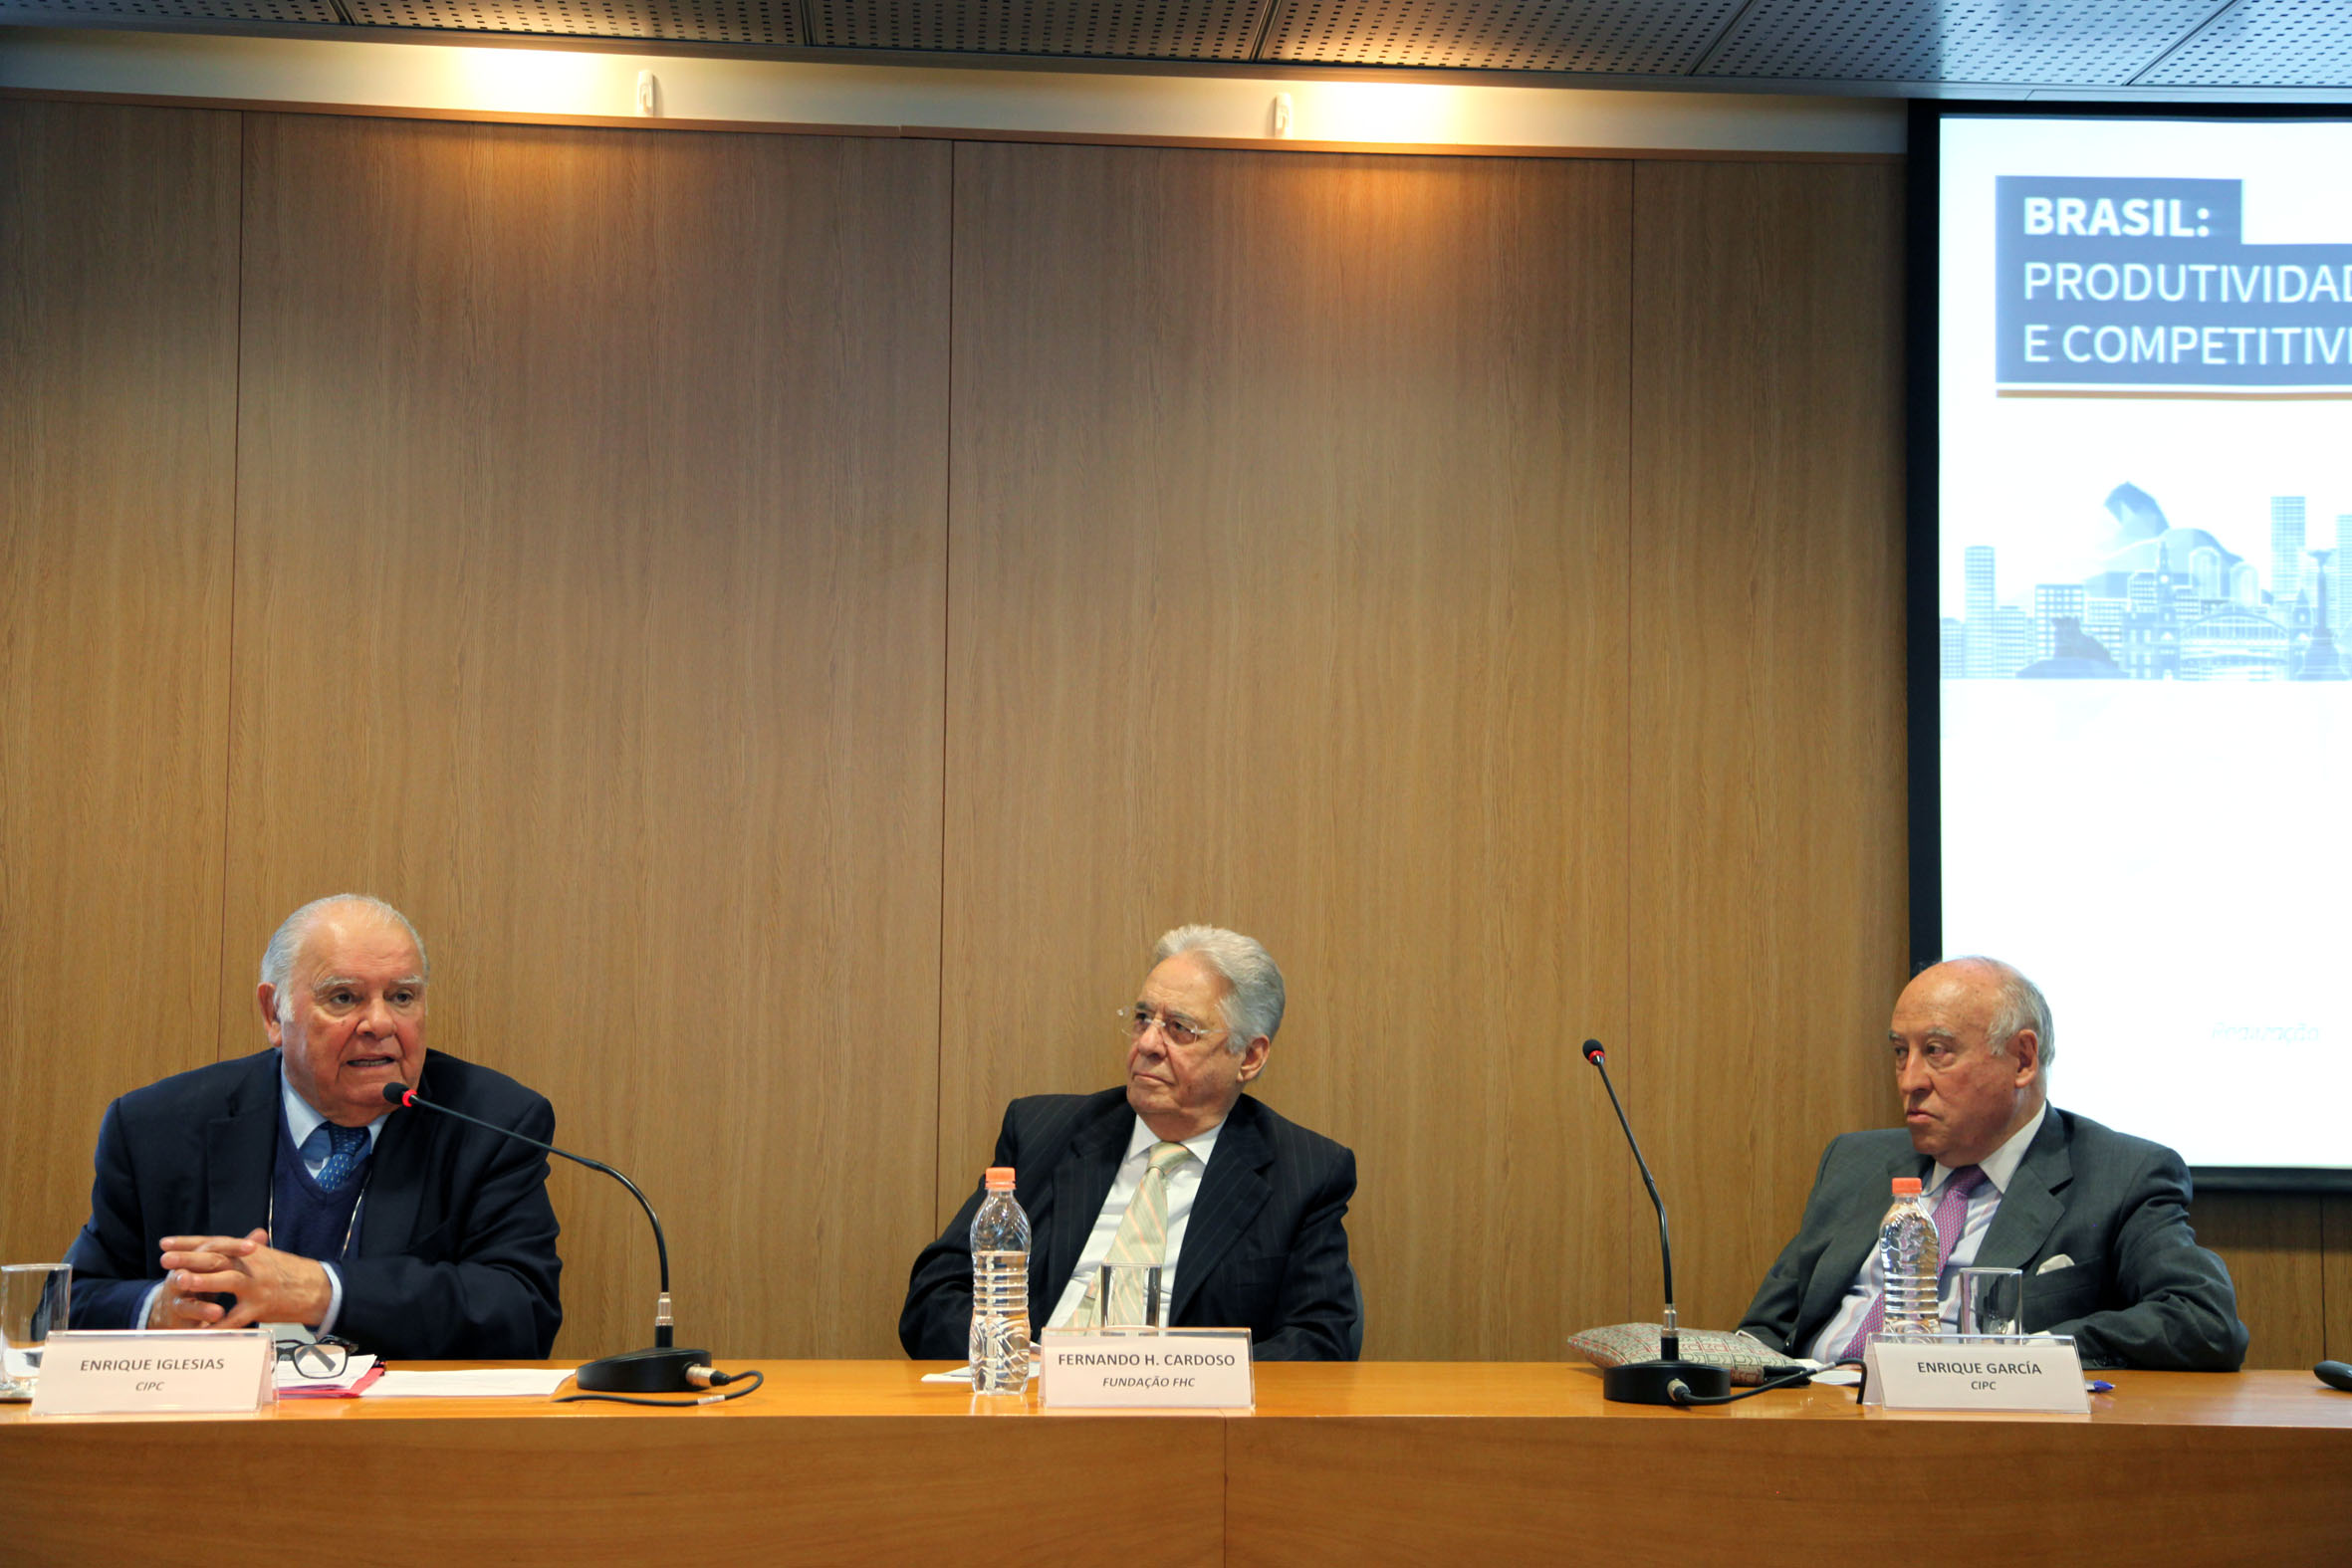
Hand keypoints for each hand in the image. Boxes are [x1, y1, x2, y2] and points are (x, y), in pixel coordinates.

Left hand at [154, 1229, 332, 1328]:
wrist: (319, 1289)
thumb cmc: (290, 1273)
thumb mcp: (265, 1258)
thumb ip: (239, 1254)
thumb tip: (214, 1248)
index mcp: (251, 1251)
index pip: (216, 1242)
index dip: (190, 1242)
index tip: (166, 1242)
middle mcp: (253, 1265)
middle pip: (217, 1258)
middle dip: (189, 1258)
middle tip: (165, 1259)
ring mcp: (258, 1286)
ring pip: (227, 1281)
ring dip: (202, 1281)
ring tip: (180, 1281)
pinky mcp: (262, 1306)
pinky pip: (236, 1318)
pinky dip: (218, 1326)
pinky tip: (200, 1329)